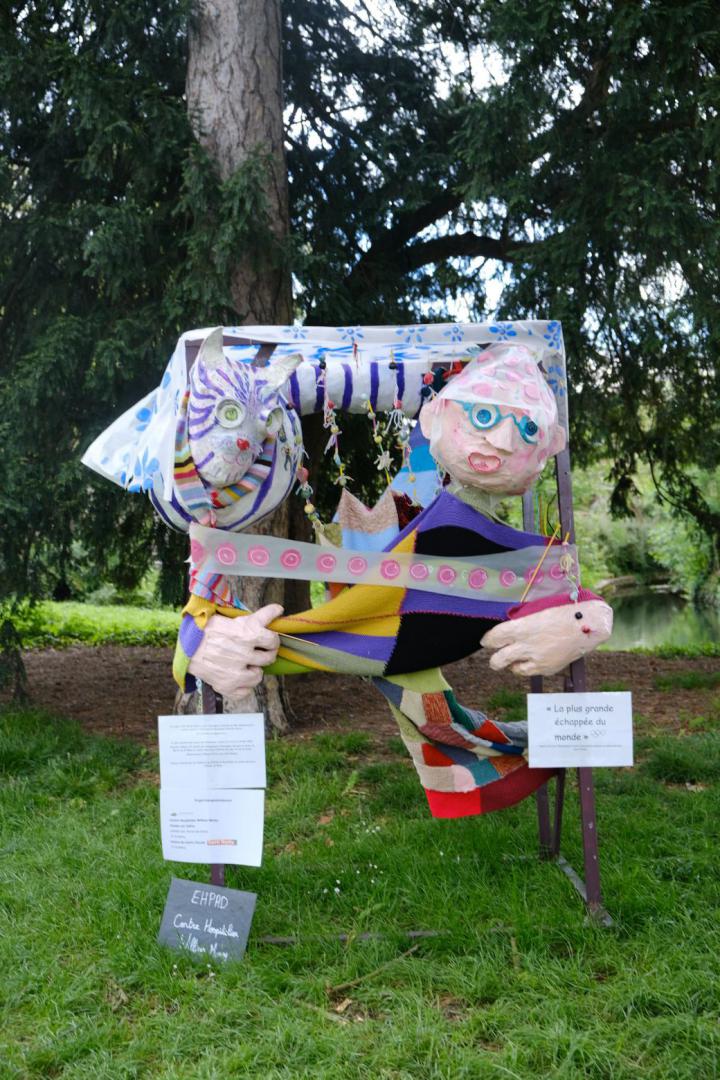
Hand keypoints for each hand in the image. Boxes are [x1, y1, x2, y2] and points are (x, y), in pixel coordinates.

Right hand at [188, 604, 282, 696]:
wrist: (187, 646)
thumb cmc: (211, 630)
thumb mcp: (236, 619)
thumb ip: (260, 616)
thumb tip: (279, 609)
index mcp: (248, 635)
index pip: (273, 640)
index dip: (272, 639)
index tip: (267, 639)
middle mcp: (244, 655)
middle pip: (269, 658)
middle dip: (266, 653)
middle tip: (257, 651)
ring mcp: (235, 673)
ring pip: (258, 676)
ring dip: (254, 670)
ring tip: (245, 663)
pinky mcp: (226, 686)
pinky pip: (245, 692)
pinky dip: (243, 686)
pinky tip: (236, 676)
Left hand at [480, 600, 612, 676]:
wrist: (588, 624)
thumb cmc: (564, 610)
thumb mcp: (537, 610)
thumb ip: (521, 620)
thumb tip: (510, 624)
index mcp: (522, 627)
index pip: (494, 637)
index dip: (488, 640)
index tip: (487, 641)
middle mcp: (526, 645)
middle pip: (498, 659)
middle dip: (494, 659)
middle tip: (495, 657)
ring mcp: (537, 659)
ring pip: (514, 669)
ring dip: (512, 664)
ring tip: (514, 660)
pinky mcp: (548, 668)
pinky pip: (531, 671)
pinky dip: (529, 667)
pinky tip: (532, 660)